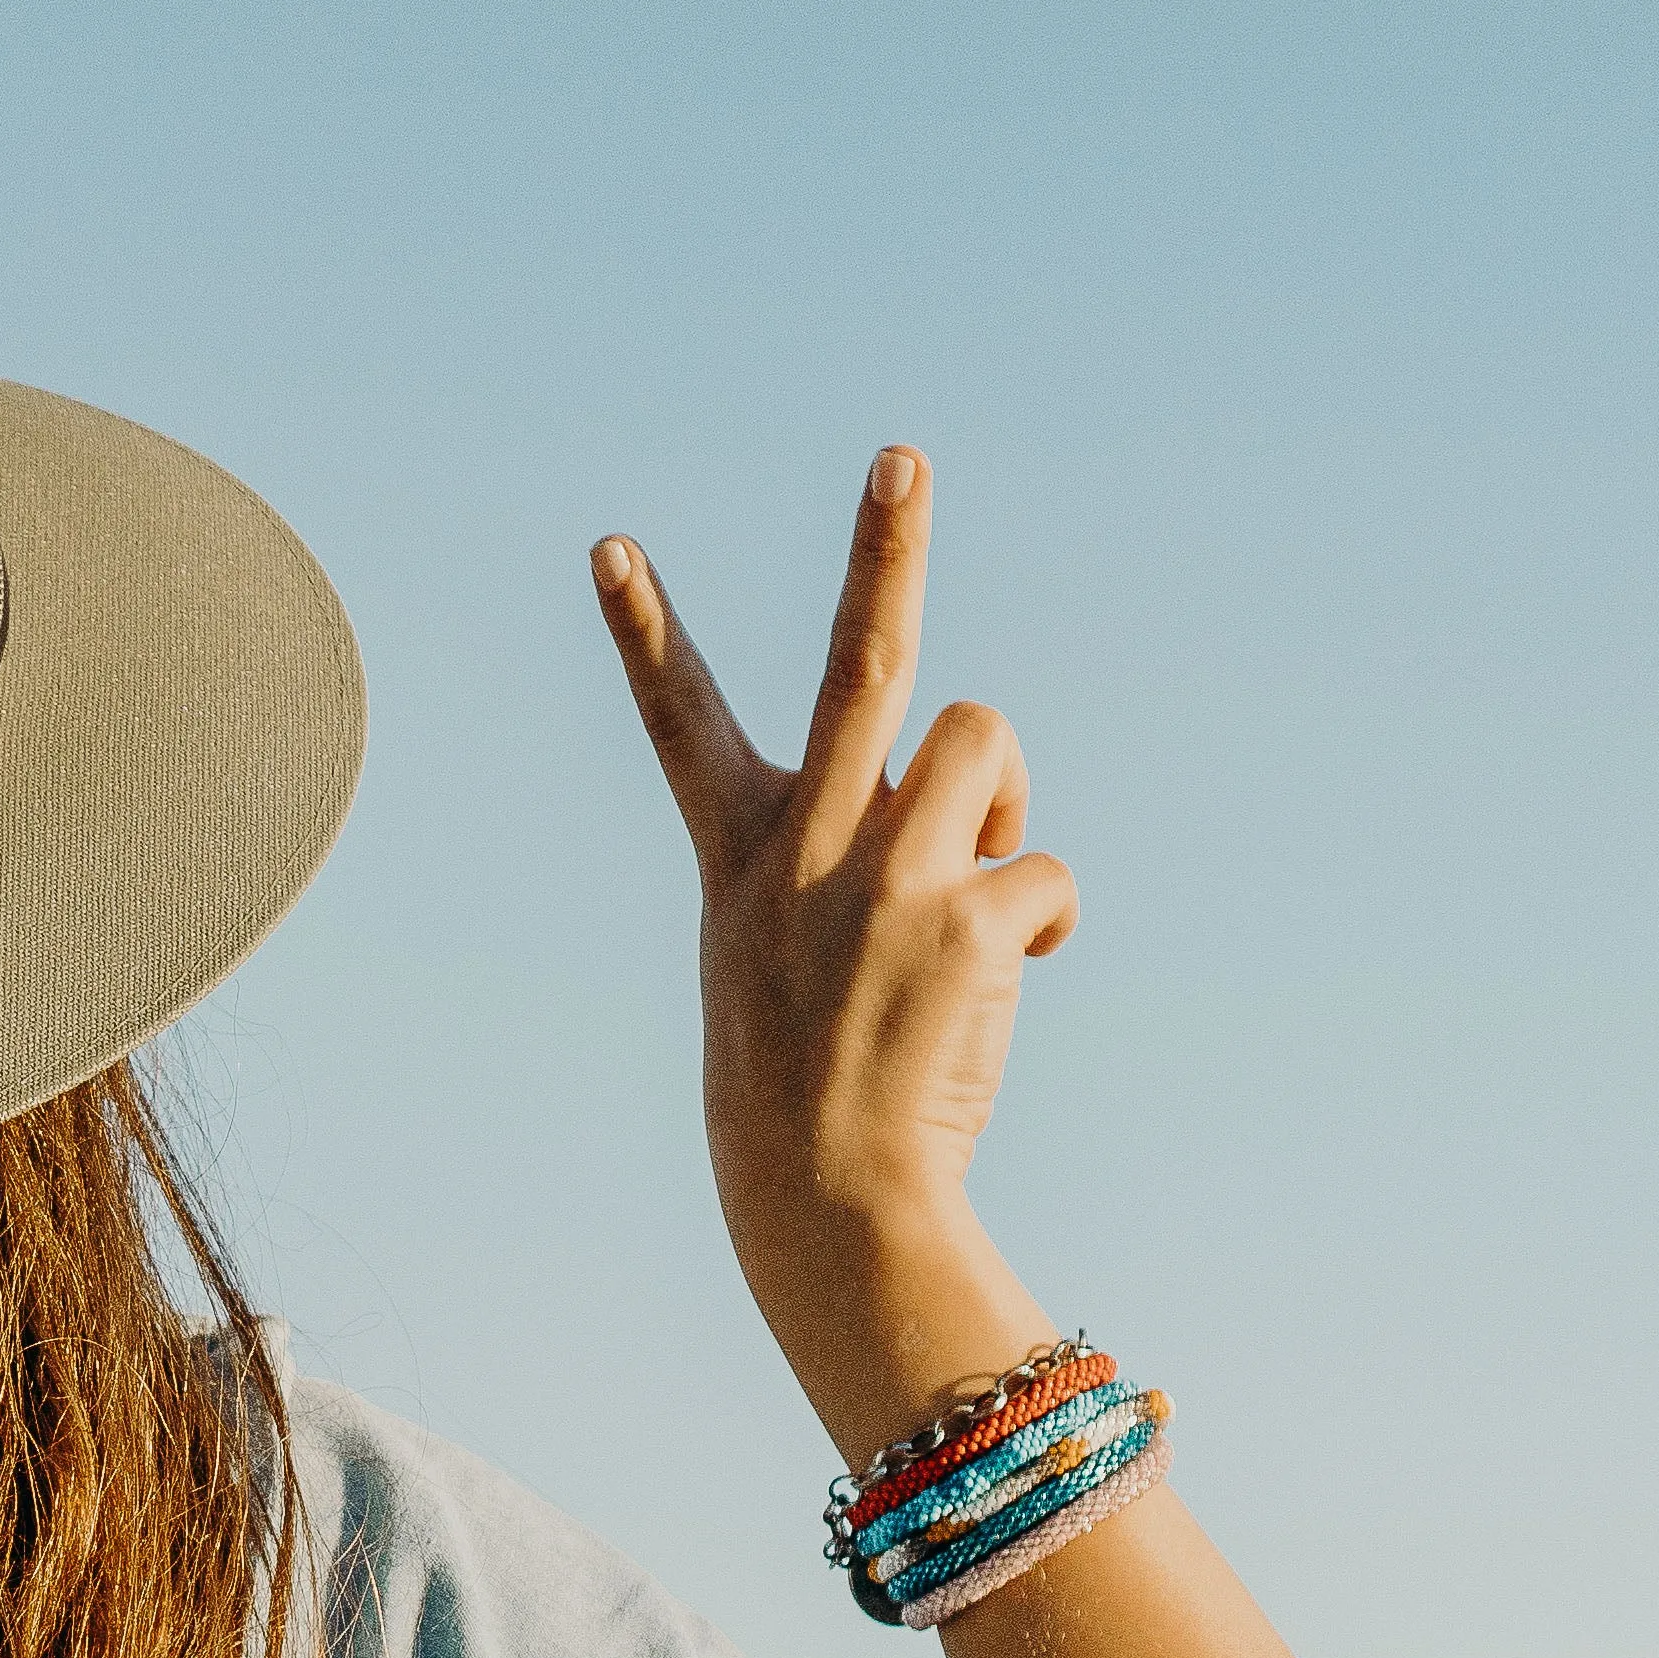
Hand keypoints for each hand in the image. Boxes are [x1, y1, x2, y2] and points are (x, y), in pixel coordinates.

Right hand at [593, 448, 1075, 1339]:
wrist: (828, 1199)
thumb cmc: (809, 1085)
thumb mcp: (790, 956)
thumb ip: (861, 857)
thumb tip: (974, 800)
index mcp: (742, 855)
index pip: (680, 722)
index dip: (646, 630)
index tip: (612, 546)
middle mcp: (806, 847)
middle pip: (860, 661)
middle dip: (884, 549)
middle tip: (901, 458)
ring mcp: (883, 877)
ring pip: (982, 737)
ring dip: (1000, 794)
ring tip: (975, 877)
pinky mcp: (964, 921)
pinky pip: (1046, 867)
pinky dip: (1044, 920)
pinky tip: (1010, 978)